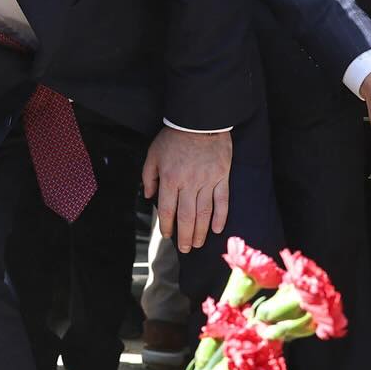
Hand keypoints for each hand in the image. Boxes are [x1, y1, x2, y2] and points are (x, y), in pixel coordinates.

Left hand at [142, 127, 231, 253]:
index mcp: (170, 178)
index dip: (167, 226)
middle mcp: (189, 183)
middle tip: (185, 249)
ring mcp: (207, 181)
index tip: (167, 235)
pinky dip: (220, 216)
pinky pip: (222, 201)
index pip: (167, 209)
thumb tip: (149, 196)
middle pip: (187, 216)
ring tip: (198, 244)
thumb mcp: (153, 154)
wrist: (200, 120)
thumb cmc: (174, 137)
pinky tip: (217, 229)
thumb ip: (148, 176)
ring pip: (204, 213)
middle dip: (185, 236)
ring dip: (201, 231)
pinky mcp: (222, 177)